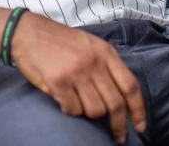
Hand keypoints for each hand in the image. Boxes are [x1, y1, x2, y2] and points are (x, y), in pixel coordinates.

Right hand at [10, 12, 145, 144]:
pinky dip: (71, 111)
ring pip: (95, 110)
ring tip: (80, 103)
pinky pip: (73, 110)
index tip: (140, 126)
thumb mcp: (91, 45)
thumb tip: (123, 98)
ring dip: (89, 113)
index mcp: (105, 52)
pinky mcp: (59, 82)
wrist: (28, 32)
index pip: (130, 86)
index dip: (138, 110)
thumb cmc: (60, 41)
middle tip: (118, 137)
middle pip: (115, 104)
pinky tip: (65, 100)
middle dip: (118, 125)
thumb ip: (107, 65)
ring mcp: (76, 72)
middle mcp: (94, 62)